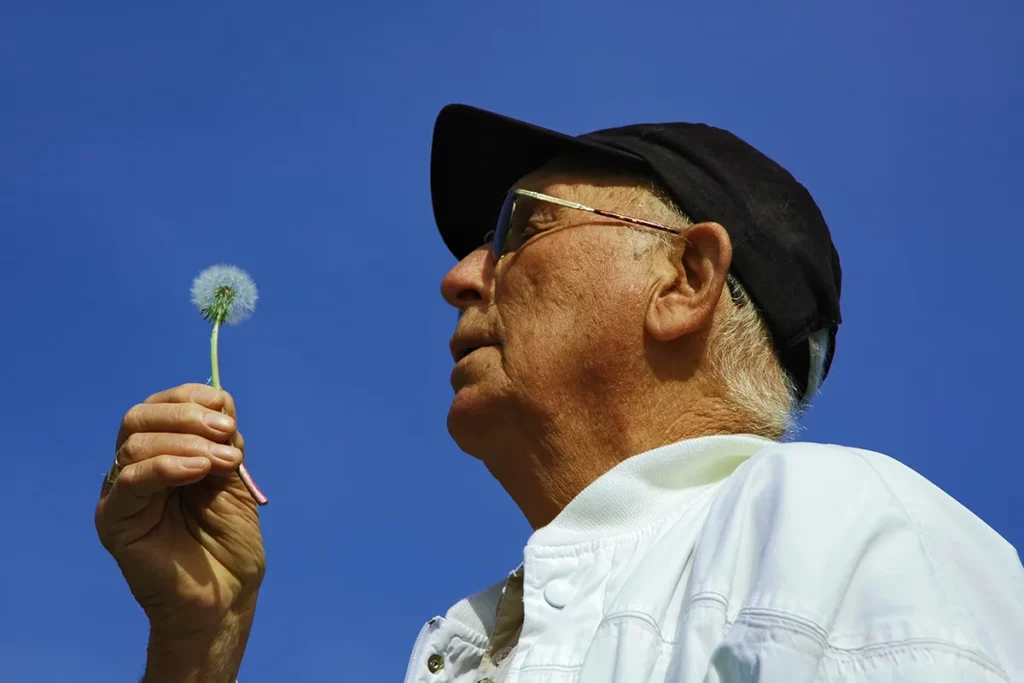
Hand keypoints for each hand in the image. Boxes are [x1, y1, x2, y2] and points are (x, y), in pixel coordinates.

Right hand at [95, 384, 265, 676]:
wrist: (225, 598)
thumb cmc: (230, 543)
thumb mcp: (232, 478)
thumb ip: (222, 441)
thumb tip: (219, 399)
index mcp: (161, 455)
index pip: (159, 407)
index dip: (190, 398)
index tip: (226, 408)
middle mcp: (135, 470)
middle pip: (139, 418)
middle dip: (187, 415)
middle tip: (226, 432)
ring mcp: (121, 495)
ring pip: (135, 443)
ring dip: (187, 442)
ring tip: (223, 461)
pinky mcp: (115, 521)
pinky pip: (131, 480)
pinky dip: (167, 465)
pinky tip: (200, 470)